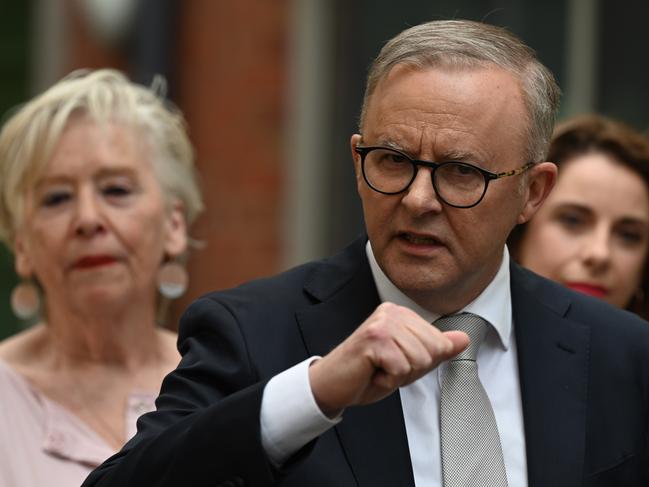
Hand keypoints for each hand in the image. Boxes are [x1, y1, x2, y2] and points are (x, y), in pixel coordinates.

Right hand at [308, 302, 468, 416]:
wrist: (332, 385)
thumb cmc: (366, 372)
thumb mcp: (408, 361)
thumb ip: (436, 349)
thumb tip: (463, 339)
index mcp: (402, 314)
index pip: (439, 343)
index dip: (421, 363)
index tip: (396, 362)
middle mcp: (392, 312)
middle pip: (432, 351)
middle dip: (412, 370)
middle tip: (386, 367)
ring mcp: (383, 323)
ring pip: (418, 360)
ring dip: (399, 375)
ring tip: (379, 369)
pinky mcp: (374, 338)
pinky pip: (401, 368)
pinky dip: (388, 380)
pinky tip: (371, 372)